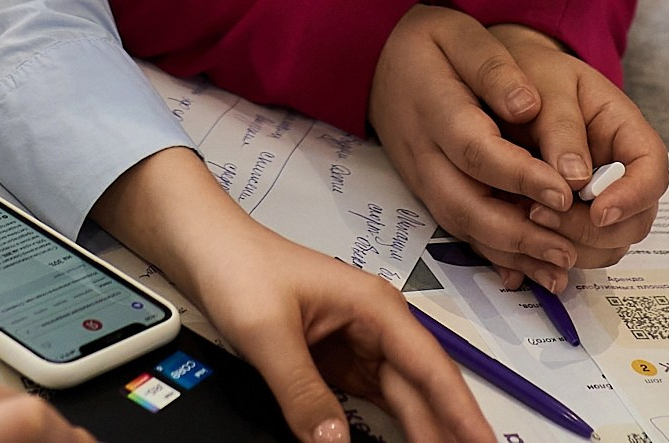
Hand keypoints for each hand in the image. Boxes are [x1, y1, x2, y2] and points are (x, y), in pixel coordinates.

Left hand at [94, 148, 487, 442]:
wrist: (204, 245)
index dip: (464, 413)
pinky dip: (386, 430)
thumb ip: (303, 393)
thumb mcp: (268, 334)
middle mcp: (376, 325)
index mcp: (376, 307)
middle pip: (422, 390)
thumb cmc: (239, 266)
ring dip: (420, 433)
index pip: (433, 369)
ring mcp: (357, 344)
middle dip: (446, 430)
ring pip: (401, 400)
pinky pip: (370, 402)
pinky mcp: (336, 361)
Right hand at [368, 7, 666, 289]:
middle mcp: (424, 153)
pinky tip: (529, 271)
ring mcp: (421, 178)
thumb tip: (528, 105)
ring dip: (510, 253)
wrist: (376, 59)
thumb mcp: (461, 34)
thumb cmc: (428, 44)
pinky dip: (495, 256)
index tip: (565, 191)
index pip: (477, 150)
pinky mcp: (426, 192)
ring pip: (461, 226)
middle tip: (568, 249)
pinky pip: (459, 230)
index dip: (520, 175)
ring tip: (560, 267)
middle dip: (518, 234)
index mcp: (435, 109)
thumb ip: (493, 68)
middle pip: (465, 204)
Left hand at [488, 24, 667, 283]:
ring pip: (608, 245)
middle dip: (592, 230)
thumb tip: (575, 181)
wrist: (509, 82)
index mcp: (627, 132)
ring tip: (524, 218)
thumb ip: (562, 128)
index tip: (599, 212)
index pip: (652, 171)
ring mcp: (602, 200)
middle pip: (635, 220)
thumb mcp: (549, 86)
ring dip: (571, 245)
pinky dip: (554, 251)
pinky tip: (522, 235)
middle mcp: (622, 173)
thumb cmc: (536, 75)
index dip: (633, 197)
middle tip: (540, 214)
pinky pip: (578, 250)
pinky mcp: (575, 219)